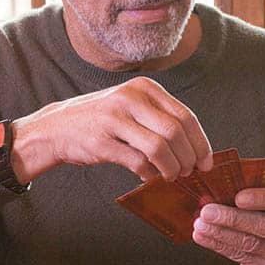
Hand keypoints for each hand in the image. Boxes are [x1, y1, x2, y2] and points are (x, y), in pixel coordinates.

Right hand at [9, 76, 211, 182]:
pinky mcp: (102, 141)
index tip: (206, 161)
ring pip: (159, 147)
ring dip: (171, 167)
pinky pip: (137, 161)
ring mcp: (114, 119)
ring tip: (171, 176)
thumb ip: (161, 119)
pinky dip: (149, 173)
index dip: (200, 142)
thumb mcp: (133, 106)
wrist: (58, 127)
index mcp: (145, 88)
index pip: (185, 116)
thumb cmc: (103, 119)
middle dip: (189, 157)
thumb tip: (195, 147)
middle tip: (190, 172)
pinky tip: (149, 176)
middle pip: (176, 132)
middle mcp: (131, 98)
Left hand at [192, 188, 264, 264]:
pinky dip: (219, 245)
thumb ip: (261, 195)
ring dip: (220, 233)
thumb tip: (219, 189)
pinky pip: (241, 256)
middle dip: (233, 218)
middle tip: (207, 211)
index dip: (263, 198)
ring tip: (199, 224)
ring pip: (250, 243)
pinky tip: (203, 237)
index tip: (238, 196)